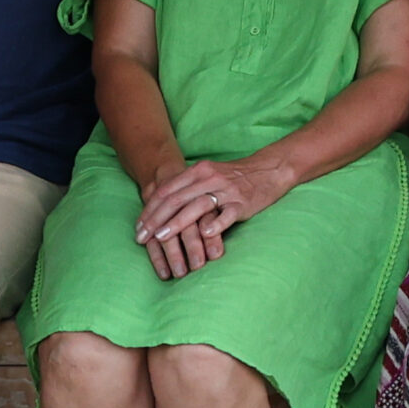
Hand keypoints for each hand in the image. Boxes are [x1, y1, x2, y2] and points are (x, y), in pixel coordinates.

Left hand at [136, 156, 287, 278]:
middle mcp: (209, 178)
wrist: (270, 170)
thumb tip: (160, 207)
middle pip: (176, 199)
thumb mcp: (208, 175)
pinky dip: (216, 224)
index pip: (166, 191)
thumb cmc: (235, 177)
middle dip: (155, 220)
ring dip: (176, 223)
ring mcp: (227, 190)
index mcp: (198, 170)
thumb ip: (187, 188)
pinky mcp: (243, 202)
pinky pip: (228, 214)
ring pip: (197, 206)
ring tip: (162, 237)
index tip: (138, 227)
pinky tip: (206, 235)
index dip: (149, 210)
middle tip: (142, 237)